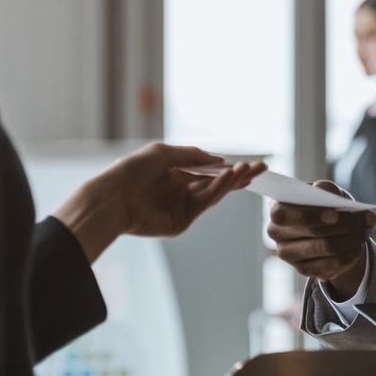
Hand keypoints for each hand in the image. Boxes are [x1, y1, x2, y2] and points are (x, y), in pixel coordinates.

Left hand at [55, 142, 265, 263]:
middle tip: (262, 168)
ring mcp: (182, 207)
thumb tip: (218, 159)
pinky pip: (204, 202)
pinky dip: (218, 188)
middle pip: (215, 184)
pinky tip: (229, 177)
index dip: (226, 168)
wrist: (113, 196)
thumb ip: (192, 155)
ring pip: (214, 193)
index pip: (207, 171)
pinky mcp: (181, 222)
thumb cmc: (132, 171)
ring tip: (249, 170)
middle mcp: (180, 191)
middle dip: (238, 176)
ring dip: (232, 181)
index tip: (248, 163)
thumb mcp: (164, 153)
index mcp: (174, 175)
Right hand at [267, 181, 375, 299]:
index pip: (285, 214)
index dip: (310, 215)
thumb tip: (329, 193)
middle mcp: (276, 232)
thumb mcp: (327, 192)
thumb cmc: (324, 204)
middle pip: (312, 232)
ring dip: (351, 239)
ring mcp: (287, 254)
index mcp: (277, 207)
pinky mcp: (302, 269)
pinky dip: (349, 256)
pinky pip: (330, 266)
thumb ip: (327, 189)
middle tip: (369, 218)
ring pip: (325, 248)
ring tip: (367, 231)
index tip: (335, 215)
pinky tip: (358, 247)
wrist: (328, 228)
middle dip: (345, 224)